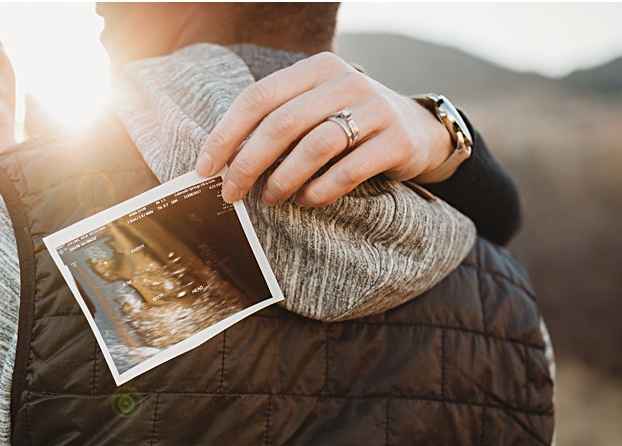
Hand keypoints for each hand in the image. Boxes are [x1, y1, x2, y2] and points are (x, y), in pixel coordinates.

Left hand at [195, 52, 461, 209]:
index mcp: (316, 69)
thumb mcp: (313, 111)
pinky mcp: (395, 139)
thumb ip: (275, 125)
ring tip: (271, 200)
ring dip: (284, 179)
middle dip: (247, 164)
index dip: (226, 135)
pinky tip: (307, 201)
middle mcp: (346, 81)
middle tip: (231, 195)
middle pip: (282, 124)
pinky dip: (320, 191)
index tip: (204, 169)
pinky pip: (348, 169)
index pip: (259, 98)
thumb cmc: (349, 126)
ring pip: (315, 146)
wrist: (417, 132)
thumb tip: (220, 162)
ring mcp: (374, 108)